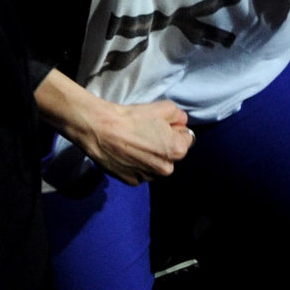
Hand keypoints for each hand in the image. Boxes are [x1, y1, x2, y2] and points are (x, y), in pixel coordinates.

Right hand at [76, 98, 192, 185]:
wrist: (102, 130)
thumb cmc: (135, 118)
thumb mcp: (166, 108)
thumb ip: (180, 117)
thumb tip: (181, 124)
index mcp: (177, 151)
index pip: (186, 139)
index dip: (175, 130)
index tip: (162, 125)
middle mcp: (165, 169)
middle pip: (171, 154)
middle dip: (164, 145)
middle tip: (148, 133)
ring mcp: (147, 177)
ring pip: (156, 165)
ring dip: (151, 157)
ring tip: (135, 143)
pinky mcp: (130, 181)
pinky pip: (140, 172)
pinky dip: (137, 165)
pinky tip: (127, 153)